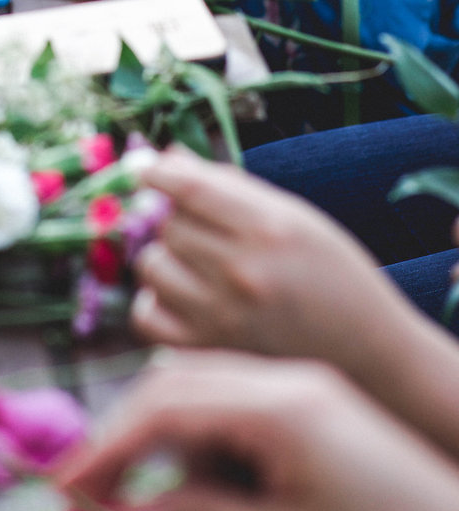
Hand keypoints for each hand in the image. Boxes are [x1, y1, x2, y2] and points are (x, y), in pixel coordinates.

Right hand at [57, 351, 458, 510]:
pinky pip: (232, 406)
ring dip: (157, 438)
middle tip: (80, 491)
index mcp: (280, 405)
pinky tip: (186, 482)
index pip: (166, 406)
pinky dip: (197, 440)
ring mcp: (299, 387)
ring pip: (199, 391)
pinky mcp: (310, 406)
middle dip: (121, 435)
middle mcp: (285, 380)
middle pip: (175, 384)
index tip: (65, 487)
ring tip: (129, 497)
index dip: (107, 447)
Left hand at [129, 148, 417, 389]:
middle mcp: (244, 271)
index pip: (190, 188)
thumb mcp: (295, 217)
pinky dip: (155, 302)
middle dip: (174, 218)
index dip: (157, 172)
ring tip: (194, 263)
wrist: (367, 353)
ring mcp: (225, 316)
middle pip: (168, 225)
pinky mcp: (211, 352)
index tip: (144, 168)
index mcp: (270, 228)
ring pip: (152, 265)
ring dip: (165, 257)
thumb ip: (231, 187)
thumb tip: (169, 157)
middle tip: (200, 229)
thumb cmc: (332, 274)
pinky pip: (147, 316)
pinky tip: (179, 296)